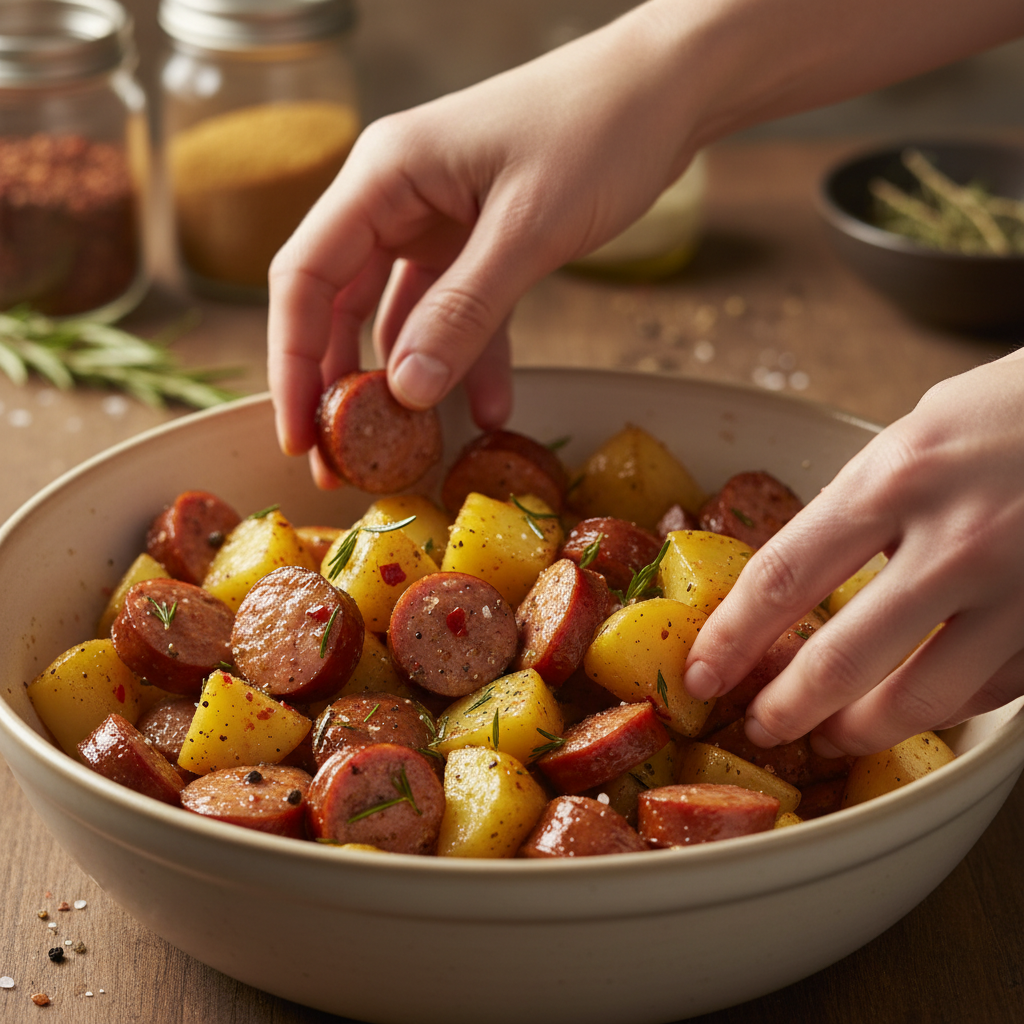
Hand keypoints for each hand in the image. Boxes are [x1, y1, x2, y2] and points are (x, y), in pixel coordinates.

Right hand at [267, 4, 702, 485]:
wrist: (667, 91)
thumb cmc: (598, 129)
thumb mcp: (528, 228)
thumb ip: (465, 310)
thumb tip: (406, 391)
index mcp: (384, 176)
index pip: (305, 276)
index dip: (293, 360)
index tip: (297, 432)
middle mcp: (397, 199)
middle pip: (339, 304)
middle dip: (340, 386)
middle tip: (340, 461)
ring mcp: (438, 222)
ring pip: (398, 317)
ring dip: (407, 383)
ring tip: (408, 451)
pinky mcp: (479, 243)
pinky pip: (460, 314)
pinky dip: (470, 360)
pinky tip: (489, 411)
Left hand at [683, 348, 1023, 755]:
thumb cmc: (1017, 408)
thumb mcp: (918, 434)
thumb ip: (862, 504)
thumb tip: (804, 574)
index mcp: (893, 480)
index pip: (783, 578)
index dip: (733, 637)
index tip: (703, 672)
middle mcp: (953, 541)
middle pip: (843, 659)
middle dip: (789, 707)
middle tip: (761, 726)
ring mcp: (1019, 589)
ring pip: (924, 697)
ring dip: (865, 727)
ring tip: (834, 734)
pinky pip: (996, 690)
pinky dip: (949, 706)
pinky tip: (921, 706)